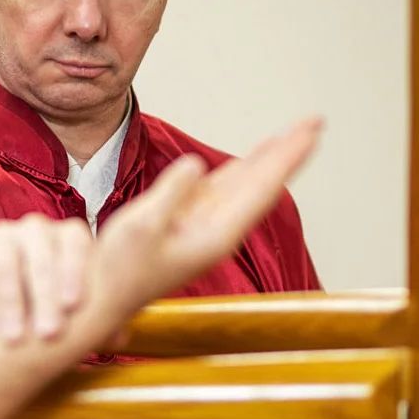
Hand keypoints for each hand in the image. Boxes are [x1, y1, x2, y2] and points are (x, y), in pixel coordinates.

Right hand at [0, 214, 92, 341]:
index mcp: (70, 235)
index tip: (73, 307)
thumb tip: (119, 335)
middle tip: (47, 334)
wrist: (11, 302)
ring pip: (6, 261)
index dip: (74, 271)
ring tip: (15, 338)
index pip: (75, 242)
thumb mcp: (80, 310)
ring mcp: (3, 234)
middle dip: (43, 295)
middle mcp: (36, 227)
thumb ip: (100, 318)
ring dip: (10, 302)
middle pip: (41, 252)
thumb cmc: (56, 304)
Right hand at [92, 117, 322, 315]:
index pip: (261, 188)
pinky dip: (238, 171)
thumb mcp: (141, 227)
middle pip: (261, 184)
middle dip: (287, 152)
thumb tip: (194, 164)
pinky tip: (248, 162)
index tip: (310, 130)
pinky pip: (221, 189)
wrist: (103, 297)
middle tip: (314, 122)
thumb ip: (171, 194)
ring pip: (243, 185)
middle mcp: (217, 230)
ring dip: (267, 159)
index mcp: (215, 235)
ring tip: (288, 137)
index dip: (286, 157)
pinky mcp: (187, 222)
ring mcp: (203, 225)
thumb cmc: (120, 270)